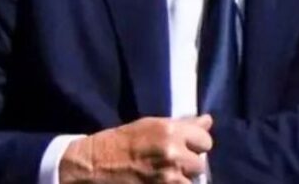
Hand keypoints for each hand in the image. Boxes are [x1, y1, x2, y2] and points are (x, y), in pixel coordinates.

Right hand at [59, 115, 213, 183]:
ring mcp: (168, 179)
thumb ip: (182, 125)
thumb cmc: (119, 142)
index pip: (205, 141)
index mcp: (171, 132)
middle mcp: (173, 155)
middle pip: (200, 164)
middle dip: (188, 165)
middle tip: (171, 163)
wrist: (90, 167)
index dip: (195, 145)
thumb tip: (208, 121)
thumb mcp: (150, 126)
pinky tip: (158, 182)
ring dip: (181, 180)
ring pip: (191, 182)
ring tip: (163, 175)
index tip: (185, 147)